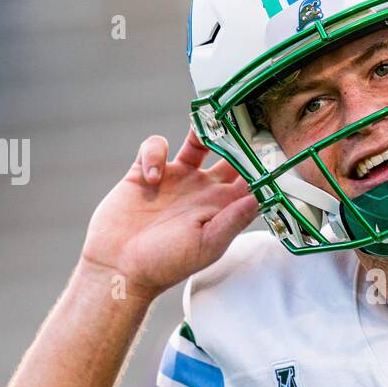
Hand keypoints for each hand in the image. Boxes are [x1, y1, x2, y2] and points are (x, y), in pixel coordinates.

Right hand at [79, 129, 258, 299]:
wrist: (119, 267)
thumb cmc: (166, 264)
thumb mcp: (207, 245)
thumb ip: (234, 220)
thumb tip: (262, 196)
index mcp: (222, 207)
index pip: (250, 178)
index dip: (260, 163)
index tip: (268, 146)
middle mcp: (202, 189)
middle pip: (228, 153)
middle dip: (235, 136)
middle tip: (237, 119)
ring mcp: (175, 179)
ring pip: (196, 141)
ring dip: (199, 132)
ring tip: (198, 134)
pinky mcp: (145, 172)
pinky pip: (155, 146)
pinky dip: (154, 153)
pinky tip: (151, 177)